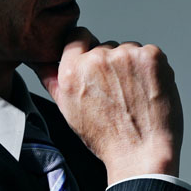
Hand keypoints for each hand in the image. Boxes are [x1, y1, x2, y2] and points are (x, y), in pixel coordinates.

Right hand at [31, 27, 182, 184]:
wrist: (142, 154)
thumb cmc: (106, 137)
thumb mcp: (68, 109)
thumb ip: (52, 80)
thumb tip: (39, 61)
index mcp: (72, 70)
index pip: (77, 36)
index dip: (87, 49)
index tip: (96, 66)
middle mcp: (97, 58)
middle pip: (105, 46)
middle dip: (111, 65)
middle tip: (117, 93)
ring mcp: (126, 55)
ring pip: (128, 50)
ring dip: (131, 66)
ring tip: (134, 95)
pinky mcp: (151, 56)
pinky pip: (148, 53)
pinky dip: (150, 69)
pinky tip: (148, 90)